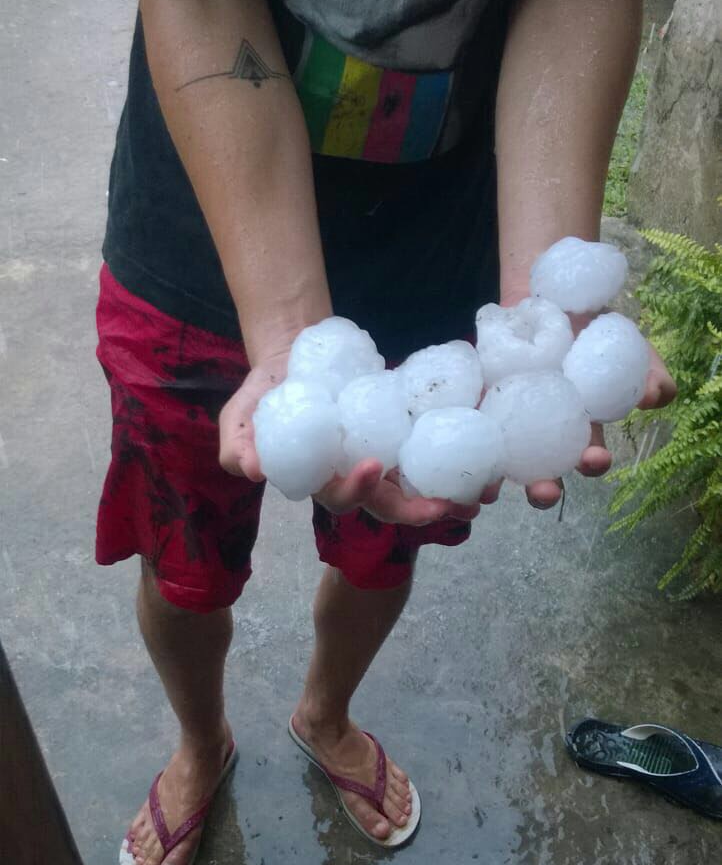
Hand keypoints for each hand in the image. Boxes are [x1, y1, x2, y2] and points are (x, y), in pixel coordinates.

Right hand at [219, 357, 478, 525]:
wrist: (296, 356)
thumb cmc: (266, 392)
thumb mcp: (239, 415)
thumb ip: (239, 444)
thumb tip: (253, 470)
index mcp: (324, 479)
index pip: (343, 498)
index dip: (358, 491)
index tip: (372, 467)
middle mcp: (360, 477)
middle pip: (391, 503)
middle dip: (418, 509)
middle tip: (445, 504)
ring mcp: (387, 456)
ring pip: (421, 484)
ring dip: (451, 494)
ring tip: (481, 494)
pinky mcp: (407, 432)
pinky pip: (436, 450)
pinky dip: (461, 456)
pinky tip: (487, 454)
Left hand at [478, 340, 676, 510]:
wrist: (545, 293)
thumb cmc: (589, 328)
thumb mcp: (624, 344)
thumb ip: (647, 369)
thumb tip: (658, 396)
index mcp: (579, 427)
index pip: (587, 457)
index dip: (592, 464)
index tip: (596, 459)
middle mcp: (542, 434)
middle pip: (543, 473)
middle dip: (544, 490)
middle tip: (545, 491)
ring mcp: (507, 422)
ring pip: (501, 463)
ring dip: (497, 482)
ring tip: (492, 491)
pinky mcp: (477, 404)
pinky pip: (469, 428)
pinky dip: (465, 441)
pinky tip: (462, 448)